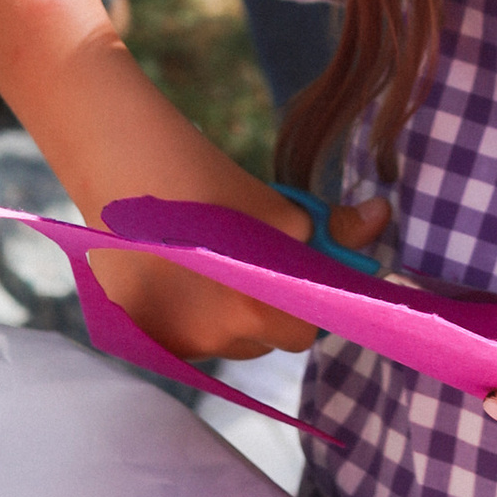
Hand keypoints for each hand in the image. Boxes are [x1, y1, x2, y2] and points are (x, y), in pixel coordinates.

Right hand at [85, 181, 395, 367]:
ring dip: (227, 310)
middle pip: (262, 337)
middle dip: (269, 304)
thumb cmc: (203, 174)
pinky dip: (188, 309)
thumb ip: (332, 229)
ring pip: (222, 336)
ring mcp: (167, 340)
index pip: (304, 330)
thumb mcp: (274, 204)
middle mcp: (209, 340)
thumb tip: (380, 218)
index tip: (300, 267)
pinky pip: (183, 333)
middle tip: (255, 254)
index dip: (308, 298)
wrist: (116, 155)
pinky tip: (176, 267)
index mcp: (251, 311)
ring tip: (210, 255)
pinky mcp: (134, 331)